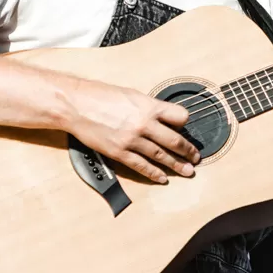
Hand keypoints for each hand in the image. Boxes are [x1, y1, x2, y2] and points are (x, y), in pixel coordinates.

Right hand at [65, 78, 200, 183]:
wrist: (77, 105)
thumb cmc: (100, 96)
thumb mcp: (131, 94)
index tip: (186, 129)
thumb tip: (160, 116)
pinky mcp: (120, 152)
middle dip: (188, 151)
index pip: (179, 116)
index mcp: (149, 106)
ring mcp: (132, 140)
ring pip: (161, 156)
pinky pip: (141, 166)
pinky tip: (162, 177)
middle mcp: (144, 124)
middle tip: (195, 158)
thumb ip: (148, 107)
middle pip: (174, 140)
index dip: (185, 123)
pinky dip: (154, 173)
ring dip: (176, 165)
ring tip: (186, 171)